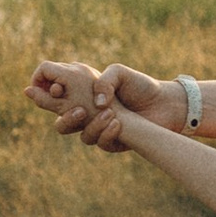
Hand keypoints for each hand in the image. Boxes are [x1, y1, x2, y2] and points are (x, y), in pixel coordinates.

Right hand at [27, 57, 175, 149]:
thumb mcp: (119, 73)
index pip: (56, 99)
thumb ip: (103, 80)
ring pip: (83, 136)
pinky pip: (102, 143)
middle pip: (62, 124)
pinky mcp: (114, 141)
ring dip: (93, 126)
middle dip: (65, 119)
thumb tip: (94, 103)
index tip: (57, 91)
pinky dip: (108, 134)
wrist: (166, 103)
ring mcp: (100, 130)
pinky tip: (118, 122)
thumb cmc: (141, 85)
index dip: (50, 96)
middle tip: (80, 111)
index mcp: (84, 96)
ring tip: (109, 112)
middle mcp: (89, 115)